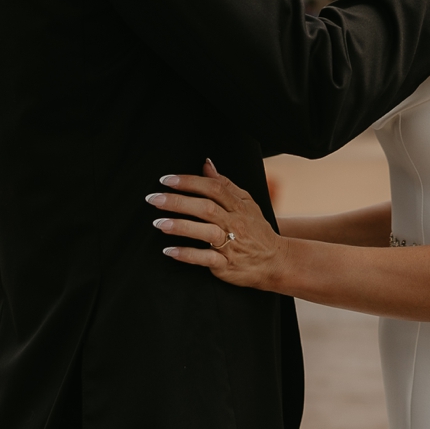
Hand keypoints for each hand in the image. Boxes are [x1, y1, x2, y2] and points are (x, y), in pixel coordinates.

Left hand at [149, 161, 284, 290]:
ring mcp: (231, 244)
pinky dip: (187, 255)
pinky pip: (206, 258)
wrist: (275, 261)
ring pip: (205, 232)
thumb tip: (206, 164)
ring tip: (158, 222)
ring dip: (180, 226)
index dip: (189, 182)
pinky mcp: (226, 265)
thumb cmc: (256, 230)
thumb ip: (225, 184)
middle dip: (178, 202)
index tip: (166, 180)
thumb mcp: (246, 203)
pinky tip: (169, 250)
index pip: (213, 188)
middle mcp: (234, 223)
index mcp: (238, 206)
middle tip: (154, 199)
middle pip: (206, 208)